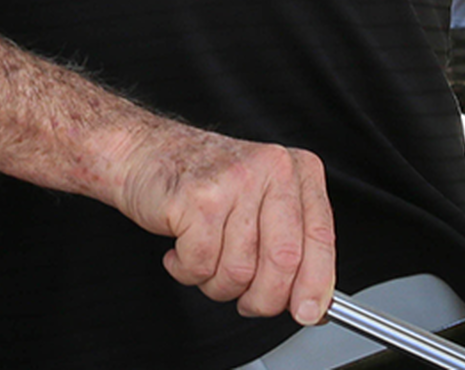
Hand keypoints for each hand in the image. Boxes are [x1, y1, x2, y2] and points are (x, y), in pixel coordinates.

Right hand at [113, 125, 336, 325]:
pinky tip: (182, 251)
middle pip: (284, 262)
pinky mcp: (197, 198)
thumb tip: (313, 301)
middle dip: (263, 298)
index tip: (309, 312)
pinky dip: (187, 271)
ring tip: (206, 261)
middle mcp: (271, 170)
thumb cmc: (204, 182)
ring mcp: (234, 182)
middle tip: (247, 301)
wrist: (144, 152)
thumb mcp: (261, 201)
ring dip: (218, 284)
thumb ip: (291, 245)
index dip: (316, 285)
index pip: (320, 238)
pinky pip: (201, 265)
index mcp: (297, 170)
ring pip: (239, 271)